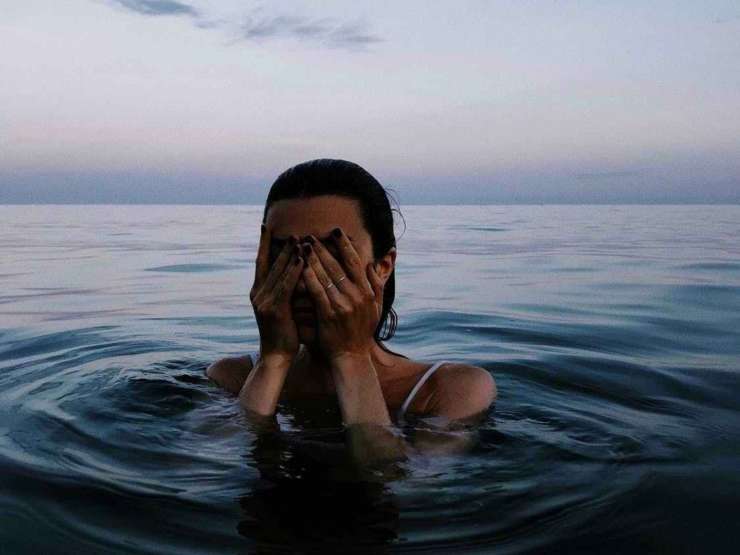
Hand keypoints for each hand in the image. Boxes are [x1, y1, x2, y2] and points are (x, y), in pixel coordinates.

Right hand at [249, 226, 303, 361]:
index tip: (266, 226)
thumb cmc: (284, 332)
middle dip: (281, 246)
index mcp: (259, 292)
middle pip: (270, 263)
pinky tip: (303, 259)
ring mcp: (264, 301)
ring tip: (300, 239)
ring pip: (278, 272)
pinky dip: (294, 271)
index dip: (264, 244)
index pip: (261, 262)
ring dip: (290, 254)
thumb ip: (286, 289)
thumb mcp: (283, 307)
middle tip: (291, 230)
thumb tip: (298, 270)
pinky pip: (285, 285)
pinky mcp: (274, 309)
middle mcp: (258, 293)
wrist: (276, 355)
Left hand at [300, 227, 384, 361]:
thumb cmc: (362, 331)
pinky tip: (300, 267)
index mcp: (367, 292)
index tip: (336, 231)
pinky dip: (309, 278)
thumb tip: (374, 263)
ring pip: (326, 276)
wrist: (351, 356)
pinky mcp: (329, 315)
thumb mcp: (376, 307)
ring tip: (303, 246)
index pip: (355, 262)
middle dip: (324, 249)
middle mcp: (357, 296)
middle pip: (338, 266)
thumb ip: (377, 285)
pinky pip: (317, 292)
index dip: (345, 245)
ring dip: (314, 259)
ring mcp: (343, 305)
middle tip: (312, 235)